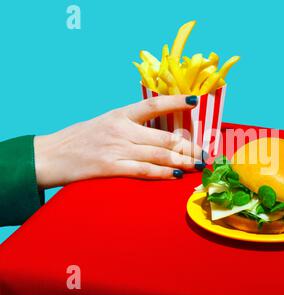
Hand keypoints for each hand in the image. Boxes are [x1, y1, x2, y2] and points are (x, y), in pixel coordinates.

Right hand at [34, 95, 203, 188]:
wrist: (49, 156)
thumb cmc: (79, 139)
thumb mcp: (105, 123)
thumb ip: (130, 126)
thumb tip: (160, 135)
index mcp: (120, 114)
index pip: (153, 104)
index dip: (176, 101)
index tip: (195, 101)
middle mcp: (121, 129)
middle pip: (164, 138)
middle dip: (189, 147)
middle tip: (205, 154)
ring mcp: (116, 148)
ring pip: (159, 155)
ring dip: (183, 161)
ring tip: (198, 165)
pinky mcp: (110, 167)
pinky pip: (144, 171)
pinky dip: (163, 174)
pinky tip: (176, 176)